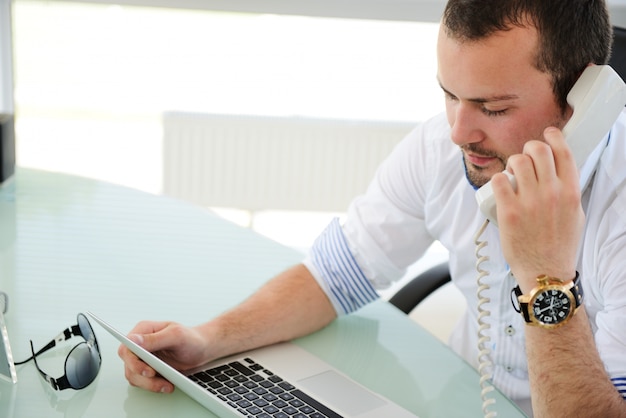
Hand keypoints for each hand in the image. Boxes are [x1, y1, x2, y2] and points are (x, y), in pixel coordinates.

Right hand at [118, 320, 209, 392]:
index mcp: (144, 330)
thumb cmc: (191, 338)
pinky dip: (153, 386)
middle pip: (128, 363)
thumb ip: (154, 338)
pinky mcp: (148, 369)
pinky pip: (142, 381)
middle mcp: (140, 344)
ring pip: (133, 375)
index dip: (132, 360)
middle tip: (157, 377)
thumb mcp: (176, 335)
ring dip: (149, 383)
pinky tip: (166, 385)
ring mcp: (143, 358)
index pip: (127, 346)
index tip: (147, 369)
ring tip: (166, 385)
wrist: (201, 350)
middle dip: (142, 375)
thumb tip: (133, 340)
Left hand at [491, 127, 584, 291]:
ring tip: (513, 173)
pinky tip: (502, 185)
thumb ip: (567, 189)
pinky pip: (499, 180)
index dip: (554, 137)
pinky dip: (499, 179)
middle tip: (525, 156)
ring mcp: (529, 202)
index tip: (548, 134)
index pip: (563, 152)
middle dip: (529, 148)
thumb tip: (558, 169)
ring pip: (517, 161)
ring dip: (513, 163)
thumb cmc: (559, 244)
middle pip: (538, 150)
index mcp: (570, 192)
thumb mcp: (574, 214)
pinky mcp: (508, 211)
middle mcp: (551, 193)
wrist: (545, 272)